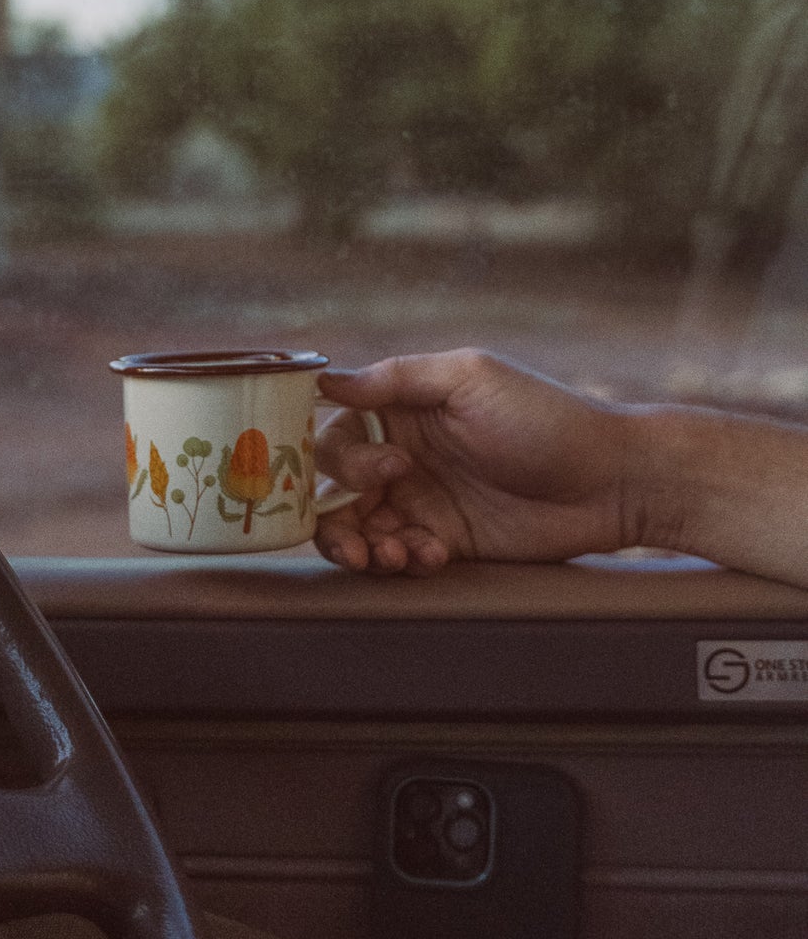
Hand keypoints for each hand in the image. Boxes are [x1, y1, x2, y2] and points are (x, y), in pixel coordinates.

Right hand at [314, 350, 637, 575]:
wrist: (612, 481)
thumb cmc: (545, 418)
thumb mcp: (470, 379)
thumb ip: (397, 377)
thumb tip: (326, 378)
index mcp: (400, 410)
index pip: (335, 433)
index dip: (341, 458)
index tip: (381, 471)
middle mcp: (400, 454)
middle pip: (333, 488)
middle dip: (337, 515)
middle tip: (365, 534)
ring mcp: (421, 501)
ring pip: (357, 529)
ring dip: (360, 546)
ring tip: (390, 556)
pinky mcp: (443, 541)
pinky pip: (399, 555)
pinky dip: (403, 561)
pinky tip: (432, 556)